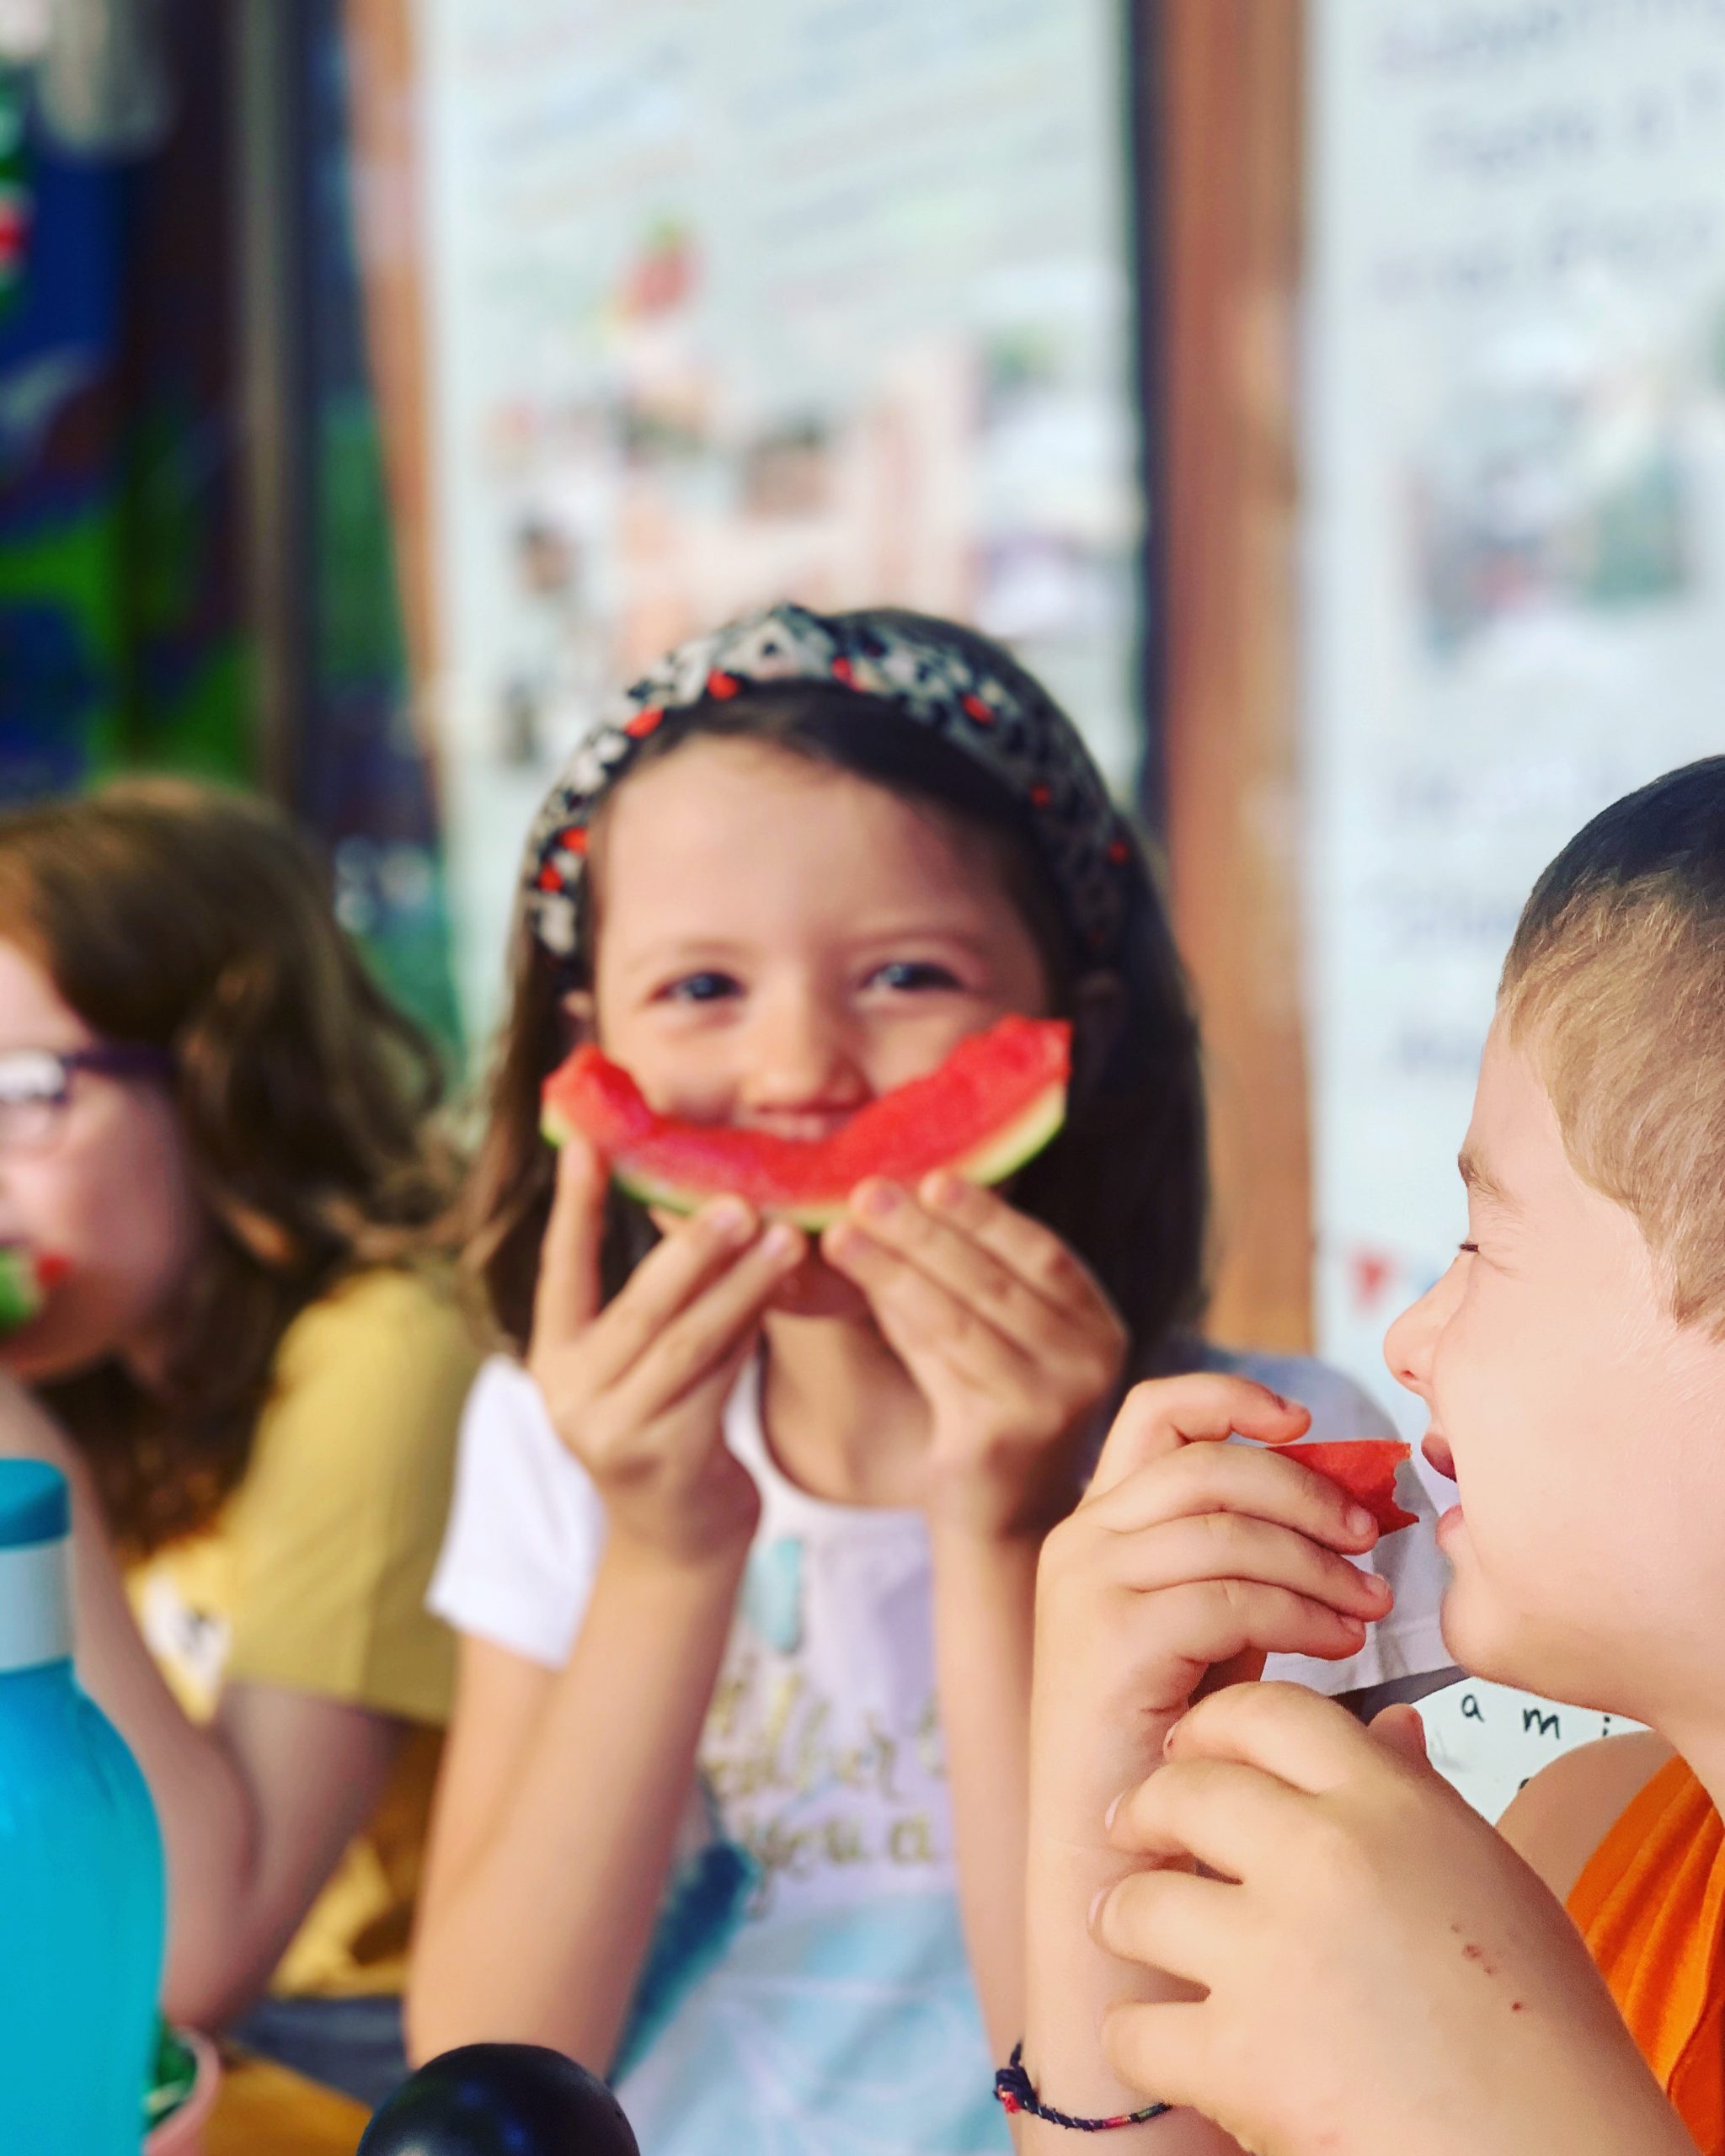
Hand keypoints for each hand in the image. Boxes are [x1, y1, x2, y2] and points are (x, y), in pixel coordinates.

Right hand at [528, 1137, 804, 1568]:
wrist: (678, 1540)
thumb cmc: (670, 1424)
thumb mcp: (641, 1364)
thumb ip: (658, 1299)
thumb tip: (704, 1201)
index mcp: (554, 1357)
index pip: (560, 1270)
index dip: (572, 1207)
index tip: (586, 1141)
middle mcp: (572, 1395)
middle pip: (638, 1306)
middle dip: (691, 1248)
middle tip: (739, 1199)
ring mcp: (615, 1432)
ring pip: (688, 1342)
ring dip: (742, 1285)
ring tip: (786, 1237)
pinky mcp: (669, 1461)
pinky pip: (719, 1382)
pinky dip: (752, 1334)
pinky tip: (784, 1294)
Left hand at [820, 1171, 1125, 1536]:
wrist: (1003, 1520)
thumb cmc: (992, 1409)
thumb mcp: (999, 1338)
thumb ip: (965, 1278)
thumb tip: (900, 1198)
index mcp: (1097, 1326)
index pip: (1044, 1254)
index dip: (987, 1215)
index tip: (932, 1178)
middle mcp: (1087, 1362)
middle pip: (995, 1281)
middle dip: (923, 1232)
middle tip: (867, 1192)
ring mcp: (1049, 1404)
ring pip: (957, 1319)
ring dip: (894, 1269)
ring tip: (841, 1233)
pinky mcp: (999, 1438)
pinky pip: (936, 1363)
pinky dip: (893, 1317)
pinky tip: (857, 1287)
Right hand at [1032, 1375, 1389, 1844]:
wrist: (1110, 1853)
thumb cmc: (1173, 1745)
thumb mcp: (1213, 1627)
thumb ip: (1254, 1559)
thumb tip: (1356, 1505)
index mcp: (1100, 1524)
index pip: (1157, 1413)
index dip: (1233, 1398)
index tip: (1305, 1420)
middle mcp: (1082, 1540)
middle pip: (1208, 1462)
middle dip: (1306, 1491)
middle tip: (1374, 1536)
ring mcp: (1088, 1586)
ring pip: (1227, 1526)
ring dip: (1319, 1561)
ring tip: (1372, 1608)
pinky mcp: (1111, 1641)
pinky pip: (1230, 1596)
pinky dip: (1303, 1614)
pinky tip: (1342, 1648)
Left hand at [1094, 1684, 1690, 2155]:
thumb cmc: (1545, 2041)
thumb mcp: (1496, 1884)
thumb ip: (1421, 1800)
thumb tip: (1388, 1728)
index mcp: (1394, 1808)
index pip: (1267, 1713)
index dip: (1211, 1727)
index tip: (1189, 1750)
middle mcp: (1328, 1859)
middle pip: (1181, 1790)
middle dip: (1144, 1813)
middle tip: (1137, 1836)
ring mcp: (1276, 1955)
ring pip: (1135, 1902)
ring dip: (1126, 1922)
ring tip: (1138, 1937)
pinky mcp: (1242, 2056)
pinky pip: (1133, 2027)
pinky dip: (1141, 2043)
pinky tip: (1168, 2047)